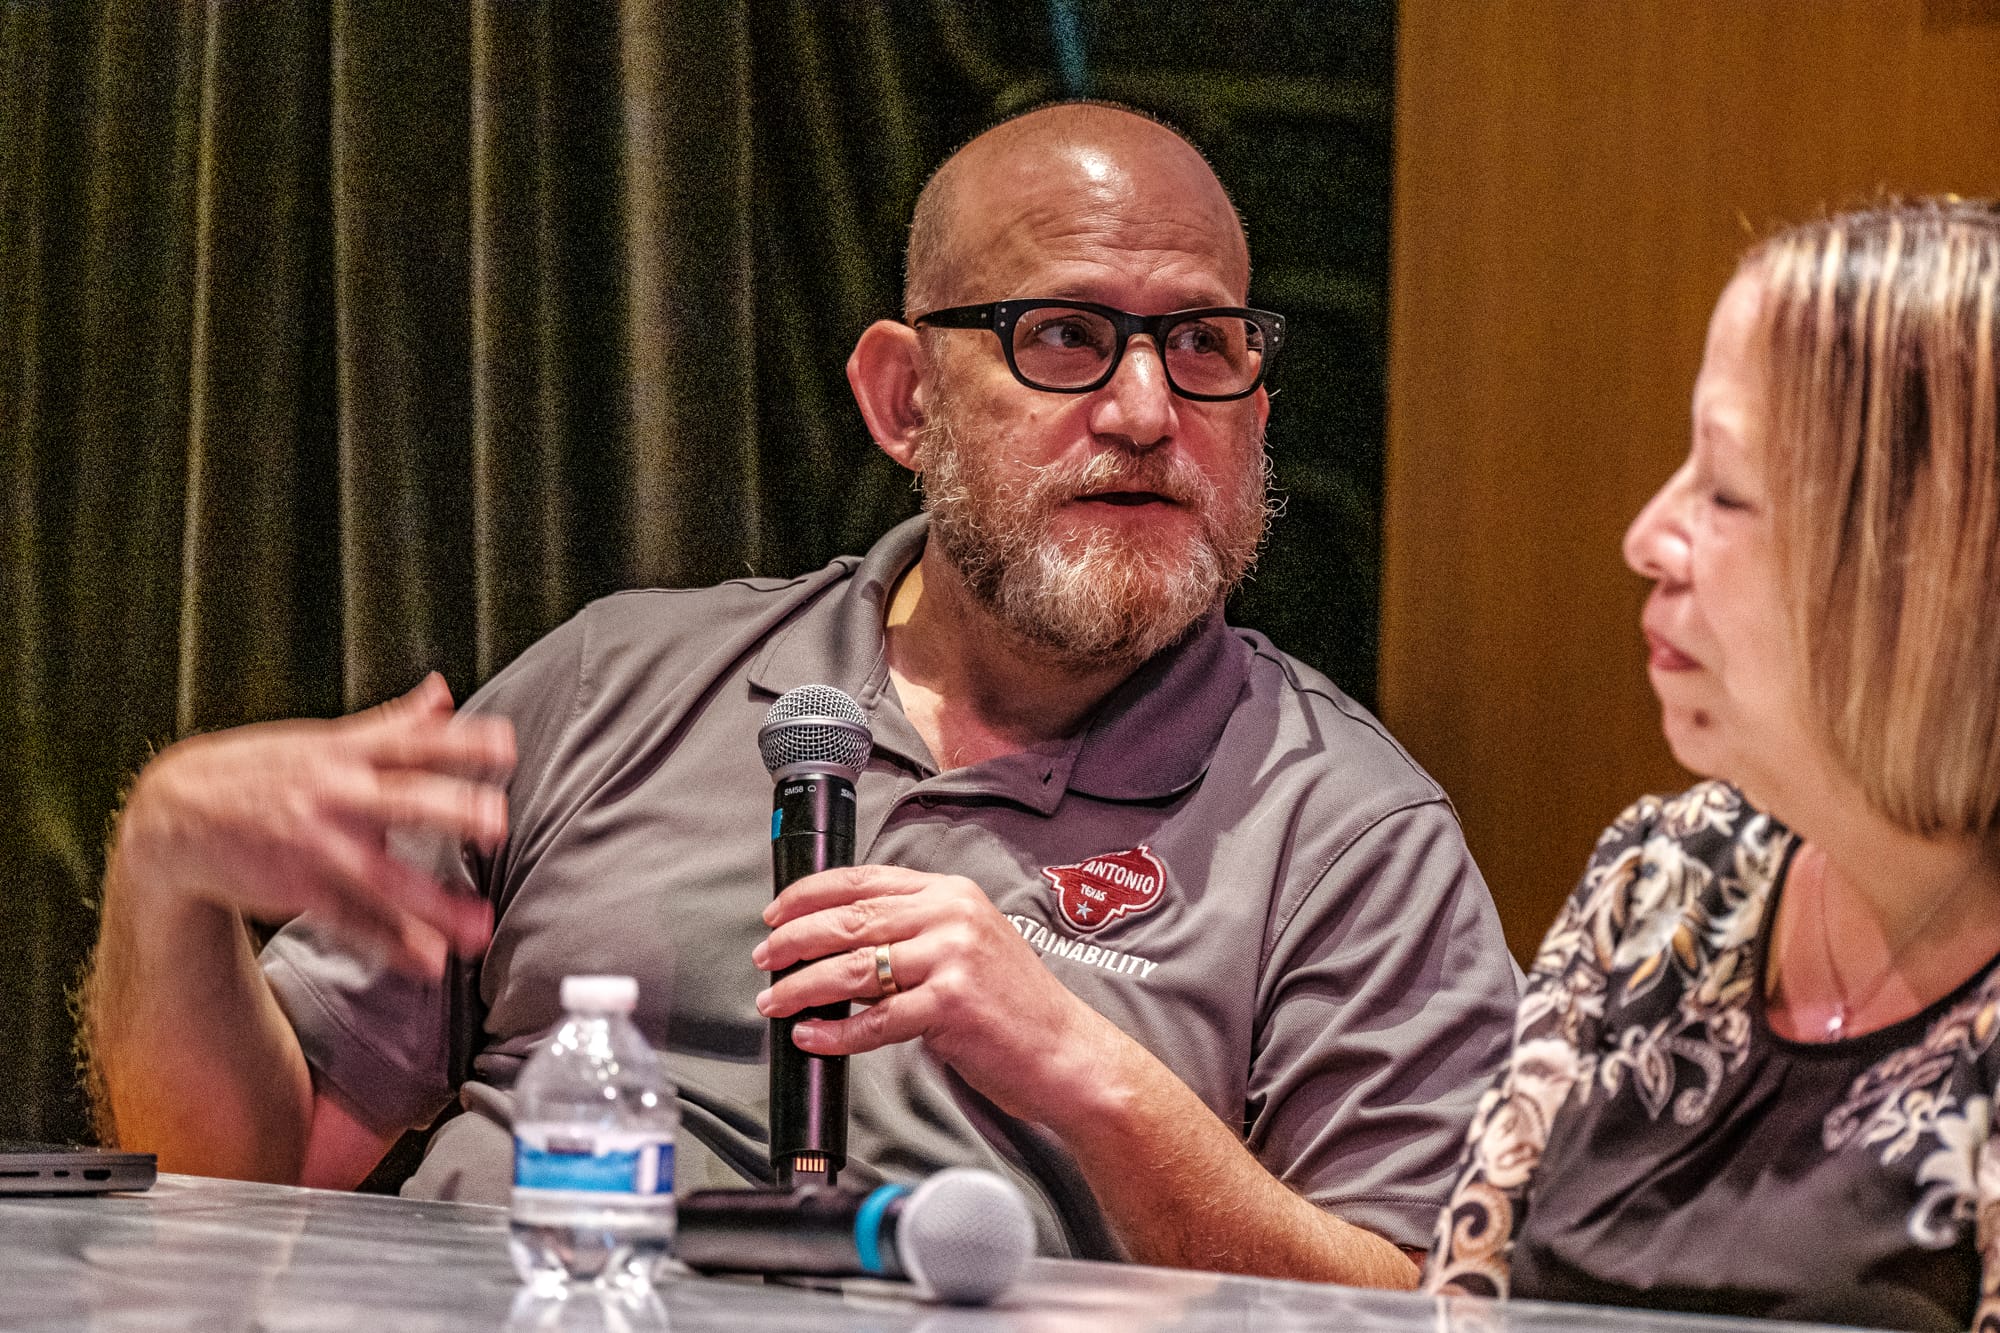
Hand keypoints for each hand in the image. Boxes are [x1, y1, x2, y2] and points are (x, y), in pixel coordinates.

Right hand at [112, 673, 513, 976]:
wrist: (175, 816)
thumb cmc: (266, 772)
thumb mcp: (324, 740)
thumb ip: (392, 723)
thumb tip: (442, 691)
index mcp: (345, 753)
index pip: (412, 741)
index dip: (459, 741)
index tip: (506, 746)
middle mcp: (335, 796)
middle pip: (401, 799)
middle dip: (448, 809)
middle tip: (496, 823)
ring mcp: (316, 846)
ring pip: (381, 877)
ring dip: (432, 905)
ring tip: (479, 928)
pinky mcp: (298, 890)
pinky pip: (351, 921)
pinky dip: (389, 944)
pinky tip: (428, 962)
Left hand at [752, 866, 1125, 1127]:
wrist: (1067, 1052)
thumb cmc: (1016, 1007)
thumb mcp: (970, 945)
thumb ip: (917, 933)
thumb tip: (842, 945)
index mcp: (951, 893)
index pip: (864, 880)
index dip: (809, 895)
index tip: (776, 913)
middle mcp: (951, 915)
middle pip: (849, 920)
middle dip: (794, 940)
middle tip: (765, 959)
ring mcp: (953, 957)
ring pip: (853, 967)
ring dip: (802, 987)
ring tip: (775, 1002)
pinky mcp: (951, 1003)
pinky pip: (875, 1020)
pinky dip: (835, 1033)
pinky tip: (812, 1037)